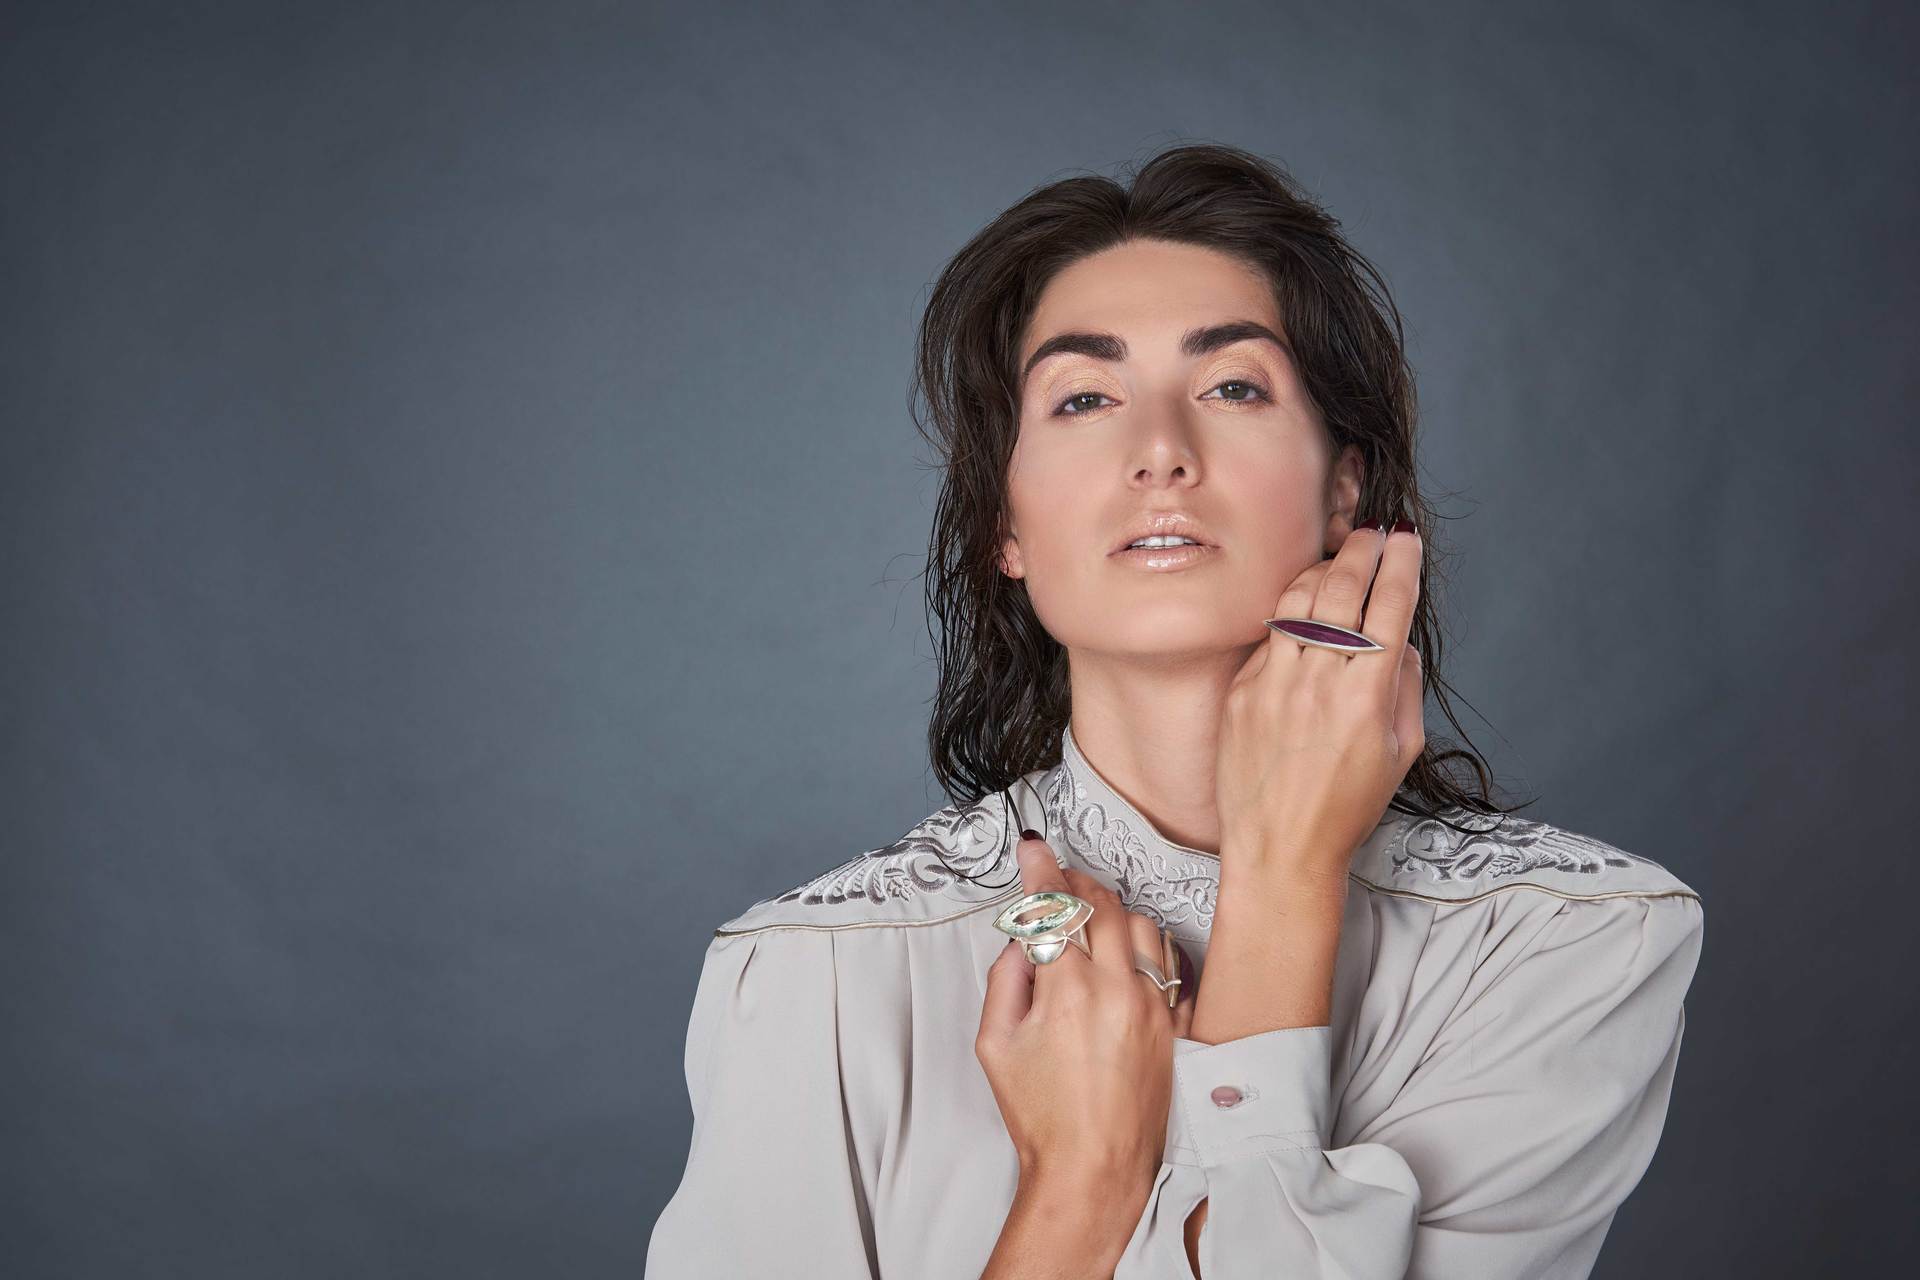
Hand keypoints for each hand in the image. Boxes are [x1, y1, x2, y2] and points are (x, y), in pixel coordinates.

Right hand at [976, 834, 1195, 1197]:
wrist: (1095, 1170)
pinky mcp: (1173, 1025)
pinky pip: (1167, 962)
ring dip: (1113, 909)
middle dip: (1076, 881)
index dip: (1040, 870)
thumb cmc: (1041, 1115)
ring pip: (1141, 925)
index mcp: (1067, 991)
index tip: (1032, 849)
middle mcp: (1116, 989)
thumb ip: (1004, 980)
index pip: (1055, 906)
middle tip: (1057, 878)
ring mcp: (1152, 1006)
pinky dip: (1145, 944)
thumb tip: (1020, 941)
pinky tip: (1125, 952)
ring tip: (1090, 915)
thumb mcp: (995, 1045)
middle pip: (1102, 904)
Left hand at [1216, 521, 1426, 887]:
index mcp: (1367, 697)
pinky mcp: (1242, 690)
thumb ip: (1404, 686)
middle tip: (1375, 534)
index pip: (1389, 606)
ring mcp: (1274, 682)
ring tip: (1340, 559)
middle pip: (1343, 588)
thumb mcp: (1401, 752)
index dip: (1401, 564)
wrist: (1280, 848)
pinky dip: (1291, 612)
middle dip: (1363, 550)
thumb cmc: (1346, 807)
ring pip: (1299, 600)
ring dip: (1324, 569)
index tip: (1407, 540)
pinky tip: (1304, 607)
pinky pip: (1270, 635)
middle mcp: (1319, 681)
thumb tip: (1399, 637)